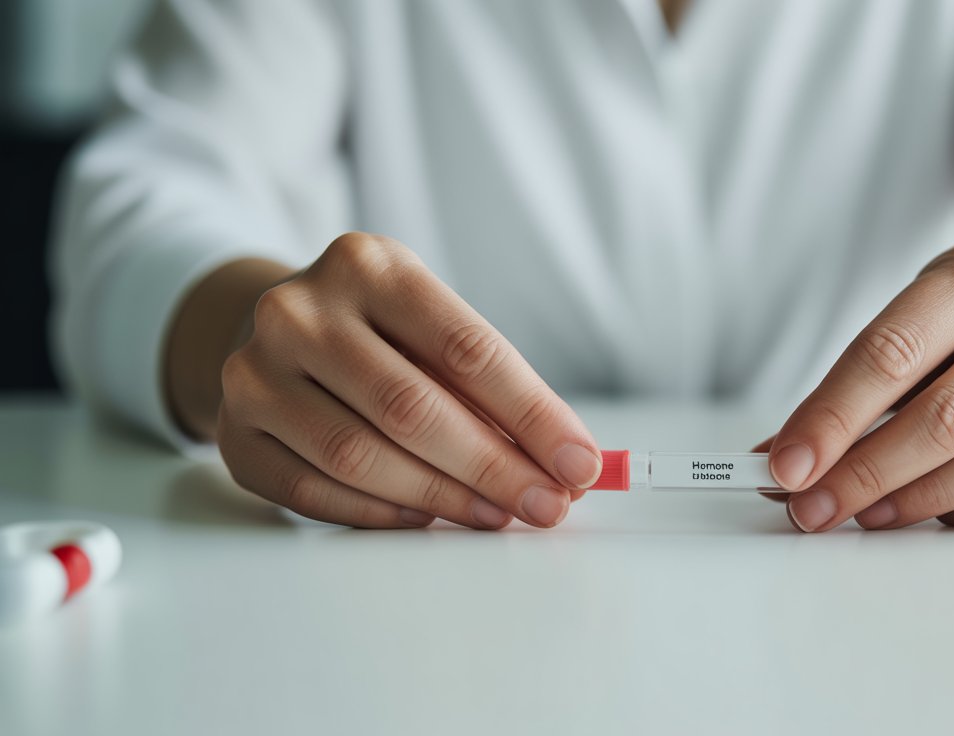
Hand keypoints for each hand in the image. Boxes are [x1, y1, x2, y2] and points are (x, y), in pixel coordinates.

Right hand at [214, 232, 601, 528]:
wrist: (278, 330)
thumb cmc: (381, 332)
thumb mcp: (431, 325)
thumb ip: (493, 387)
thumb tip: (567, 463)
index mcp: (367, 266)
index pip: (466, 348)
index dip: (532, 414)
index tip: (580, 464)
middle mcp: (299, 312)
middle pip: (411, 407)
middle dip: (494, 467)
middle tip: (547, 505)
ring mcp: (253, 372)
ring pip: (359, 455)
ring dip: (442, 497)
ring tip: (497, 514)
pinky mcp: (235, 434)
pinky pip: (313, 490)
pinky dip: (380, 512)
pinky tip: (427, 518)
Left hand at [763, 237, 953, 531]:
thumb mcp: (906, 334)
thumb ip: (846, 396)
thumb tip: (779, 461)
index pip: (892, 351)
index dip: (832, 416)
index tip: (787, 465)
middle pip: (948, 414)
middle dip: (867, 471)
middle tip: (814, 507)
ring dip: (920, 500)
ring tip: (867, 514)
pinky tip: (944, 513)